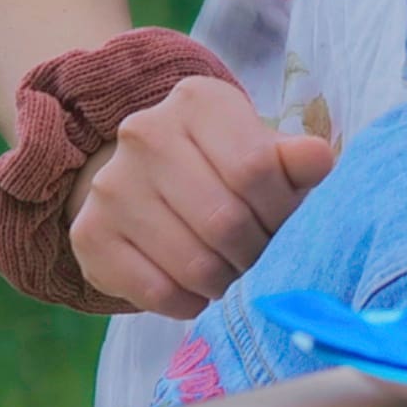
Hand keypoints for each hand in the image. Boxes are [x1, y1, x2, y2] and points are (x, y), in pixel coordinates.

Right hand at [72, 76, 334, 318]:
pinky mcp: (88, 234)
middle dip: (257, 254)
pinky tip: (198, 292)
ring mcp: (110, 184)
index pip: (255, 169)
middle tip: (262, 260)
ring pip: (193, 262)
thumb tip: (318, 158)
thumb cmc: (225, 170)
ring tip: (234, 275)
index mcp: (198, 102)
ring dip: (226, 283)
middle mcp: (145, 132)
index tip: (286, 225)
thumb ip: (295, 161)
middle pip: (224, 220)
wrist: (146, 184)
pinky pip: (156, 291)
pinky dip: (189, 303)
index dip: (282, 212)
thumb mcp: (265, 154)